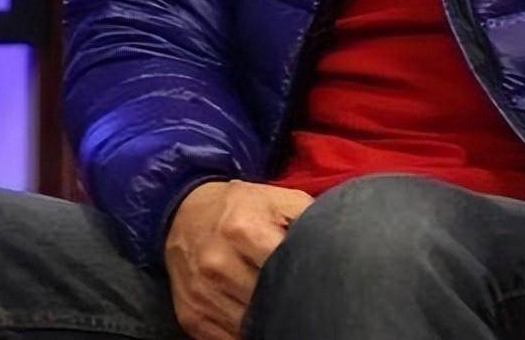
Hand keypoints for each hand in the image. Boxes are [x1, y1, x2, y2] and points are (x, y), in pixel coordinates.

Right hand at [164, 179, 313, 339]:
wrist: (184, 215)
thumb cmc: (241, 207)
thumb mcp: (278, 198)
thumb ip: (308, 217)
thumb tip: (340, 241)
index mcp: (242, 229)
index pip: (284, 265)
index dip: (305, 274)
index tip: (318, 278)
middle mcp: (218, 264)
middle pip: (268, 300)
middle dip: (290, 300)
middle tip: (304, 296)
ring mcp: (203, 295)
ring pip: (250, 326)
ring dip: (271, 321)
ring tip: (284, 306)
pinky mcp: (192, 318)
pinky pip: (229, 339)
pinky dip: (248, 333)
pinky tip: (262, 319)